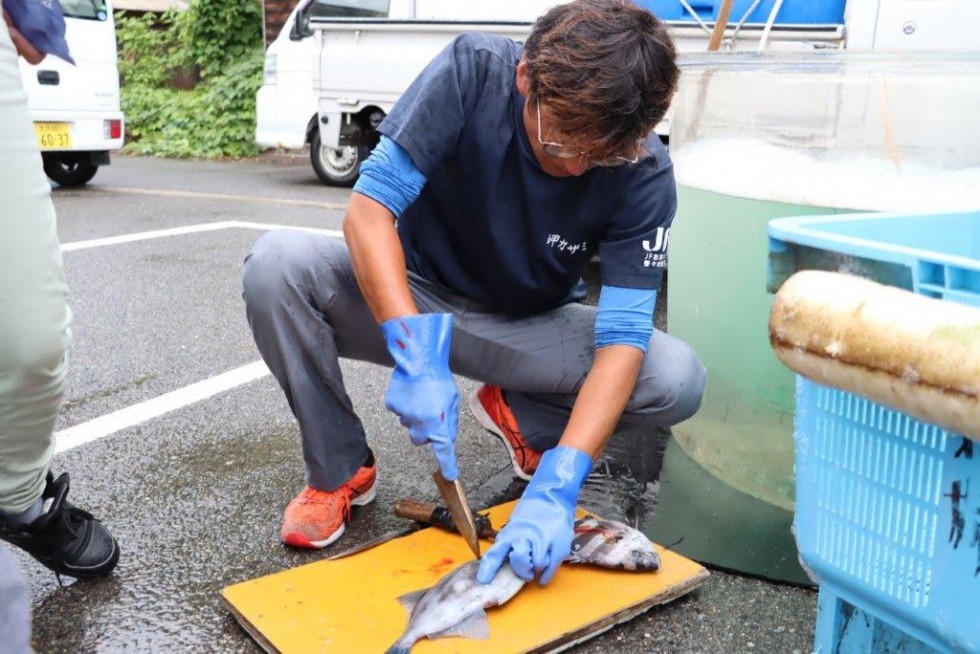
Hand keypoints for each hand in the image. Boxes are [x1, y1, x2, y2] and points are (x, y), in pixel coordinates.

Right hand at [381, 313, 459, 479]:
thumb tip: (447, 439)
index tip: (451, 476)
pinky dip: (404, 405)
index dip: (448, 465)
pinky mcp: (392, 406)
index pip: (444, 451)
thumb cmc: (439, 379)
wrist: (419, 360)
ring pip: (409, 424)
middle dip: (424, 432)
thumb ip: (450, 423)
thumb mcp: (452, 402)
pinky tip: (410, 392)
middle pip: (420, 440)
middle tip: (429, 415)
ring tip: (420, 397)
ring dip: (414, 416)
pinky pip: (399, 411)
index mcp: (438, 423)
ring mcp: (404, 415)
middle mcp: (420, 424)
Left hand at [477, 446, 591, 584]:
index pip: (495, 553)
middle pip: (519, 560)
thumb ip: (508, 544)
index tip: (483, 581)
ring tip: (536, 565)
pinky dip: (545, 576)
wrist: (553, 496)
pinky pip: (550, 568)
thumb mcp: (514, 527)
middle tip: (524, 572)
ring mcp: (543, 540)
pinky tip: (542, 577)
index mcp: (510, 533)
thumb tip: (502, 566)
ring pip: (536, 565)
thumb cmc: (531, 515)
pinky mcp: (558, 545)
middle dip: (521, 569)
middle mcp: (525, 536)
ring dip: (535, 569)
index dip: (488, 568)